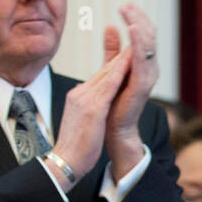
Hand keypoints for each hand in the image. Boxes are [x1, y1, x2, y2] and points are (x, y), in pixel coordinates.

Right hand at [50, 45, 132, 180]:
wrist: (66, 161)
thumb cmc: (75, 147)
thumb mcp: (82, 122)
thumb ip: (87, 109)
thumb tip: (91, 105)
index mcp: (78, 97)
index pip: (100, 77)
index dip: (114, 64)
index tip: (126, 53)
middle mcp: (80, 93)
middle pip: (104, 72)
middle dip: (120, 56)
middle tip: (134, 39)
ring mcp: (84, 99)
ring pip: (107, 74)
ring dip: (122, 59)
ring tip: (135, 45)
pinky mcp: (92, 108)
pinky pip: (108, 86)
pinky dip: (118, 73)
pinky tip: (128, 63)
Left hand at [102, 4, 158, 178]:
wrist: (112, 130)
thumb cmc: (112, 103)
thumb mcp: (112, 69)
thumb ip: (112, 50)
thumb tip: (111, 26)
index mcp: (142, 64)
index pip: (143, 35)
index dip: (137, 19)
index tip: (125, 5)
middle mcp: (149, 70)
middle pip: (148, 37)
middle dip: (138, 19)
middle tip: (126, 4)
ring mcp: (147, 78)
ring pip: (147, 47)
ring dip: (140, 27)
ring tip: (130, 12)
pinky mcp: (141, 87)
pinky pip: (141, 61)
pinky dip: (138, 45)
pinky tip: (133, 31)